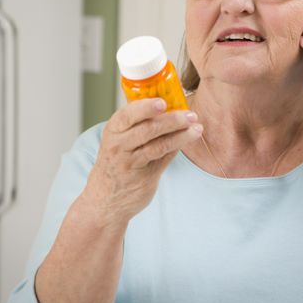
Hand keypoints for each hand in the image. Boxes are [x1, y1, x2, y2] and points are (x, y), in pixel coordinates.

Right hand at [80, 98, 202, 229]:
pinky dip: (177, 147)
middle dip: (171, 120)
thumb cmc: (116, 162)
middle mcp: (118, 146)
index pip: (128, 115)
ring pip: (158, 145)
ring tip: (197, 128)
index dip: (146, 107)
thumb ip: (138, 125)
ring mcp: (130, 163)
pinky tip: (189, 138)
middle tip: (190, 114)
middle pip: (146, 129)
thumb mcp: (119, 140)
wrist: (105, 200)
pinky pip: (163, 159)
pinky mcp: (143, 177)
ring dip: (180, 135)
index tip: (163, 102)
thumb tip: (169, 107)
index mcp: (113, 130)